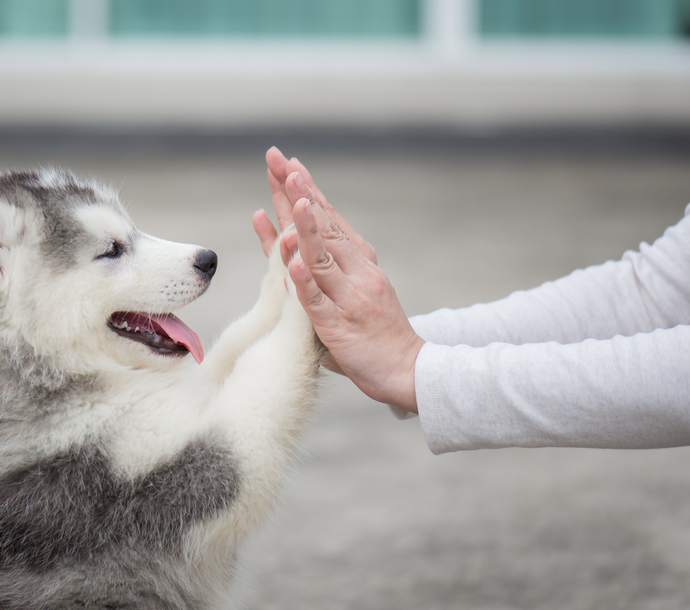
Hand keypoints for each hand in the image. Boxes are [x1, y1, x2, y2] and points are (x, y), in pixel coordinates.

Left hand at [251, 148, 423, 412]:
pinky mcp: (338, 325)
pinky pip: (317, 301)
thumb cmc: (375, 332)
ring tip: (291, 198)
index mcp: (358, 262)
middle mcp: (356, 272)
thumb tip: (294, 245)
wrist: (409, 369)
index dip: (307, 191)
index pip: (328, 219)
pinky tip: (292, 262)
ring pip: (322, 257)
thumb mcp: (352, 291)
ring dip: (306, 226)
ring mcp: (348, 297)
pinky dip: (304, 281)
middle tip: (280, 161)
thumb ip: (324, 269)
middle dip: (299, 193)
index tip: (288, 164)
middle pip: (322, 226)